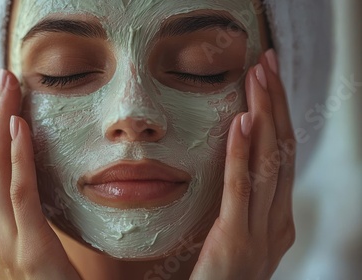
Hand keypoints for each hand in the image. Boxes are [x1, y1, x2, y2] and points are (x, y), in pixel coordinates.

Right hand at [0, 69, 80, 279]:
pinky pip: (20, 193)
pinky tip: (19, 126)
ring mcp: (4, 241)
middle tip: (4, 75)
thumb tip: (48, 181)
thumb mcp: (44, 246)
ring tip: (9, 85)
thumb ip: (39, 218)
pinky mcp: (27, 248)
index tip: (6, 93)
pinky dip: (17, 157)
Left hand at [190, 49, 295, 279]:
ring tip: (257, 78)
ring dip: (263, 115)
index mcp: (278, 220)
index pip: (283, 157)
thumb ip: (242, 206)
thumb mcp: (237, 236)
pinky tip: (242, 121)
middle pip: (281, 151)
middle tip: (268, 64)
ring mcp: (261, 232)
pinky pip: (241, 187)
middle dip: (276, 104)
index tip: (269, 81)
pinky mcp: (235, 239)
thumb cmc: (220, 277)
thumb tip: (235, 166)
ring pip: (268, 163)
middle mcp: (278, 222)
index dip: (279, 116)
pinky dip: (243, 151)